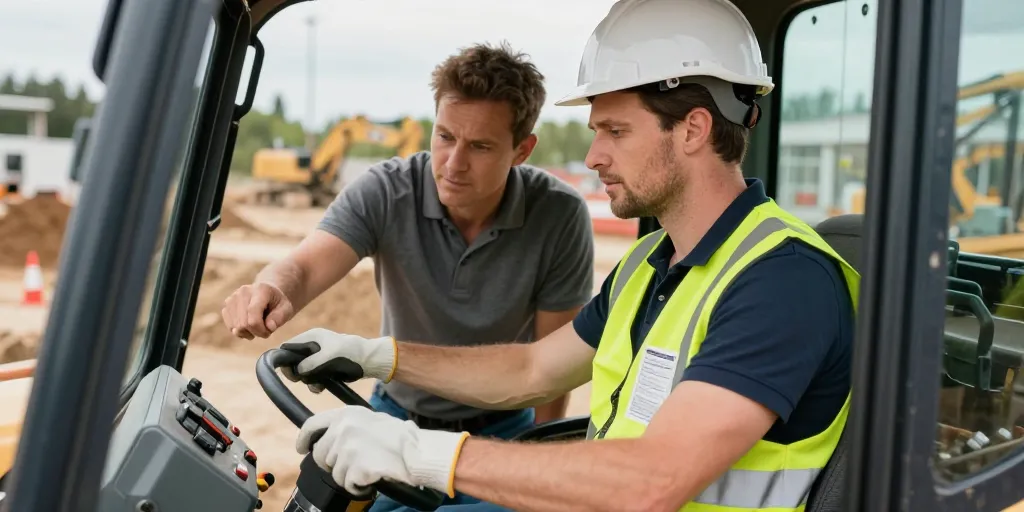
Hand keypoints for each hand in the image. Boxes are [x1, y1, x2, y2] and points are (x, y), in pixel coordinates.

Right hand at [221, 282, 293, 338]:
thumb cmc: (277, 302)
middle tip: (264, 330)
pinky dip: (239, 331)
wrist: (268, 293)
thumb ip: (280, 317)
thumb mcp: (286, 308)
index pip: (253, 314)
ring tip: (257, 327)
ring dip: (247, 333)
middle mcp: (244, 291)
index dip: (260, 329)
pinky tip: (248, 327)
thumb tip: (269, 327)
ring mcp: (233, 297)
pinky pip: (230, 326)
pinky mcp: (226, 305)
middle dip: (255, 332)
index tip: (268, 332)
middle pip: (243, 323)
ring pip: (235, 327)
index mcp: (261, 289)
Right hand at [279, 328, 396, 392]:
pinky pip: (312, 378)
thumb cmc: (351, 352)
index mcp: (312, 336)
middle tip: (301, 379)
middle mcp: (312, 346)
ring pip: (302, 372)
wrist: (369, 360)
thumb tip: (298, 371)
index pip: (289, 345)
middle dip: (296, 372)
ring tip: (317, 384)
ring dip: (307, 380)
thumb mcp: (330, 355)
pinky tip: (321, 387)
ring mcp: (318, 358)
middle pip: (293, 360)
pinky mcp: (324, 368)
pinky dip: (315, 384)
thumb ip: (312, 362)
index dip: (284, 357)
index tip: (288, 370)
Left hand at [295, 406, 468, 497]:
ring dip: (349, 475)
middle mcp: (343, 429)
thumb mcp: (372, 420)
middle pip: (321, 455)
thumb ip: (349, 425)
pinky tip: (371, 479)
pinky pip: (347, 484)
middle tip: (353, 465)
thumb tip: (332, 437)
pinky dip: (358, 486)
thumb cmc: (401, 437)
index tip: (302, 448)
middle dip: (333, 464)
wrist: (418, 452)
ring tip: (368, 469)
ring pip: (335, 472)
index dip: (304, 439)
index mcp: (347, 414)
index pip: (312, 425)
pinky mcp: (354, 467)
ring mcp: (348, 449)